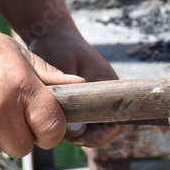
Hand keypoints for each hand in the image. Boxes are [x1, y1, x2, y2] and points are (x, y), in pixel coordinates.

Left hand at [29, 27, 126, 147]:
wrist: (50, 33)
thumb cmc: (58, 45)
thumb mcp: (62, 67)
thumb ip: (70, 97)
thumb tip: (76, 131)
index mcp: (110, 85)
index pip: (118, 120)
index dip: (103, 134)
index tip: (82, 133)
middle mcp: (106, 94)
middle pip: (106, 129)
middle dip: (88, 136)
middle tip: (65, 132)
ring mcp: (95, 98)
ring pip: (93, 128)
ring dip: (77, 133)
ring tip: (58, 125)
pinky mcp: (83, 100)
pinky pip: (83, 121)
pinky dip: (71, 126)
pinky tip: (55, 120)